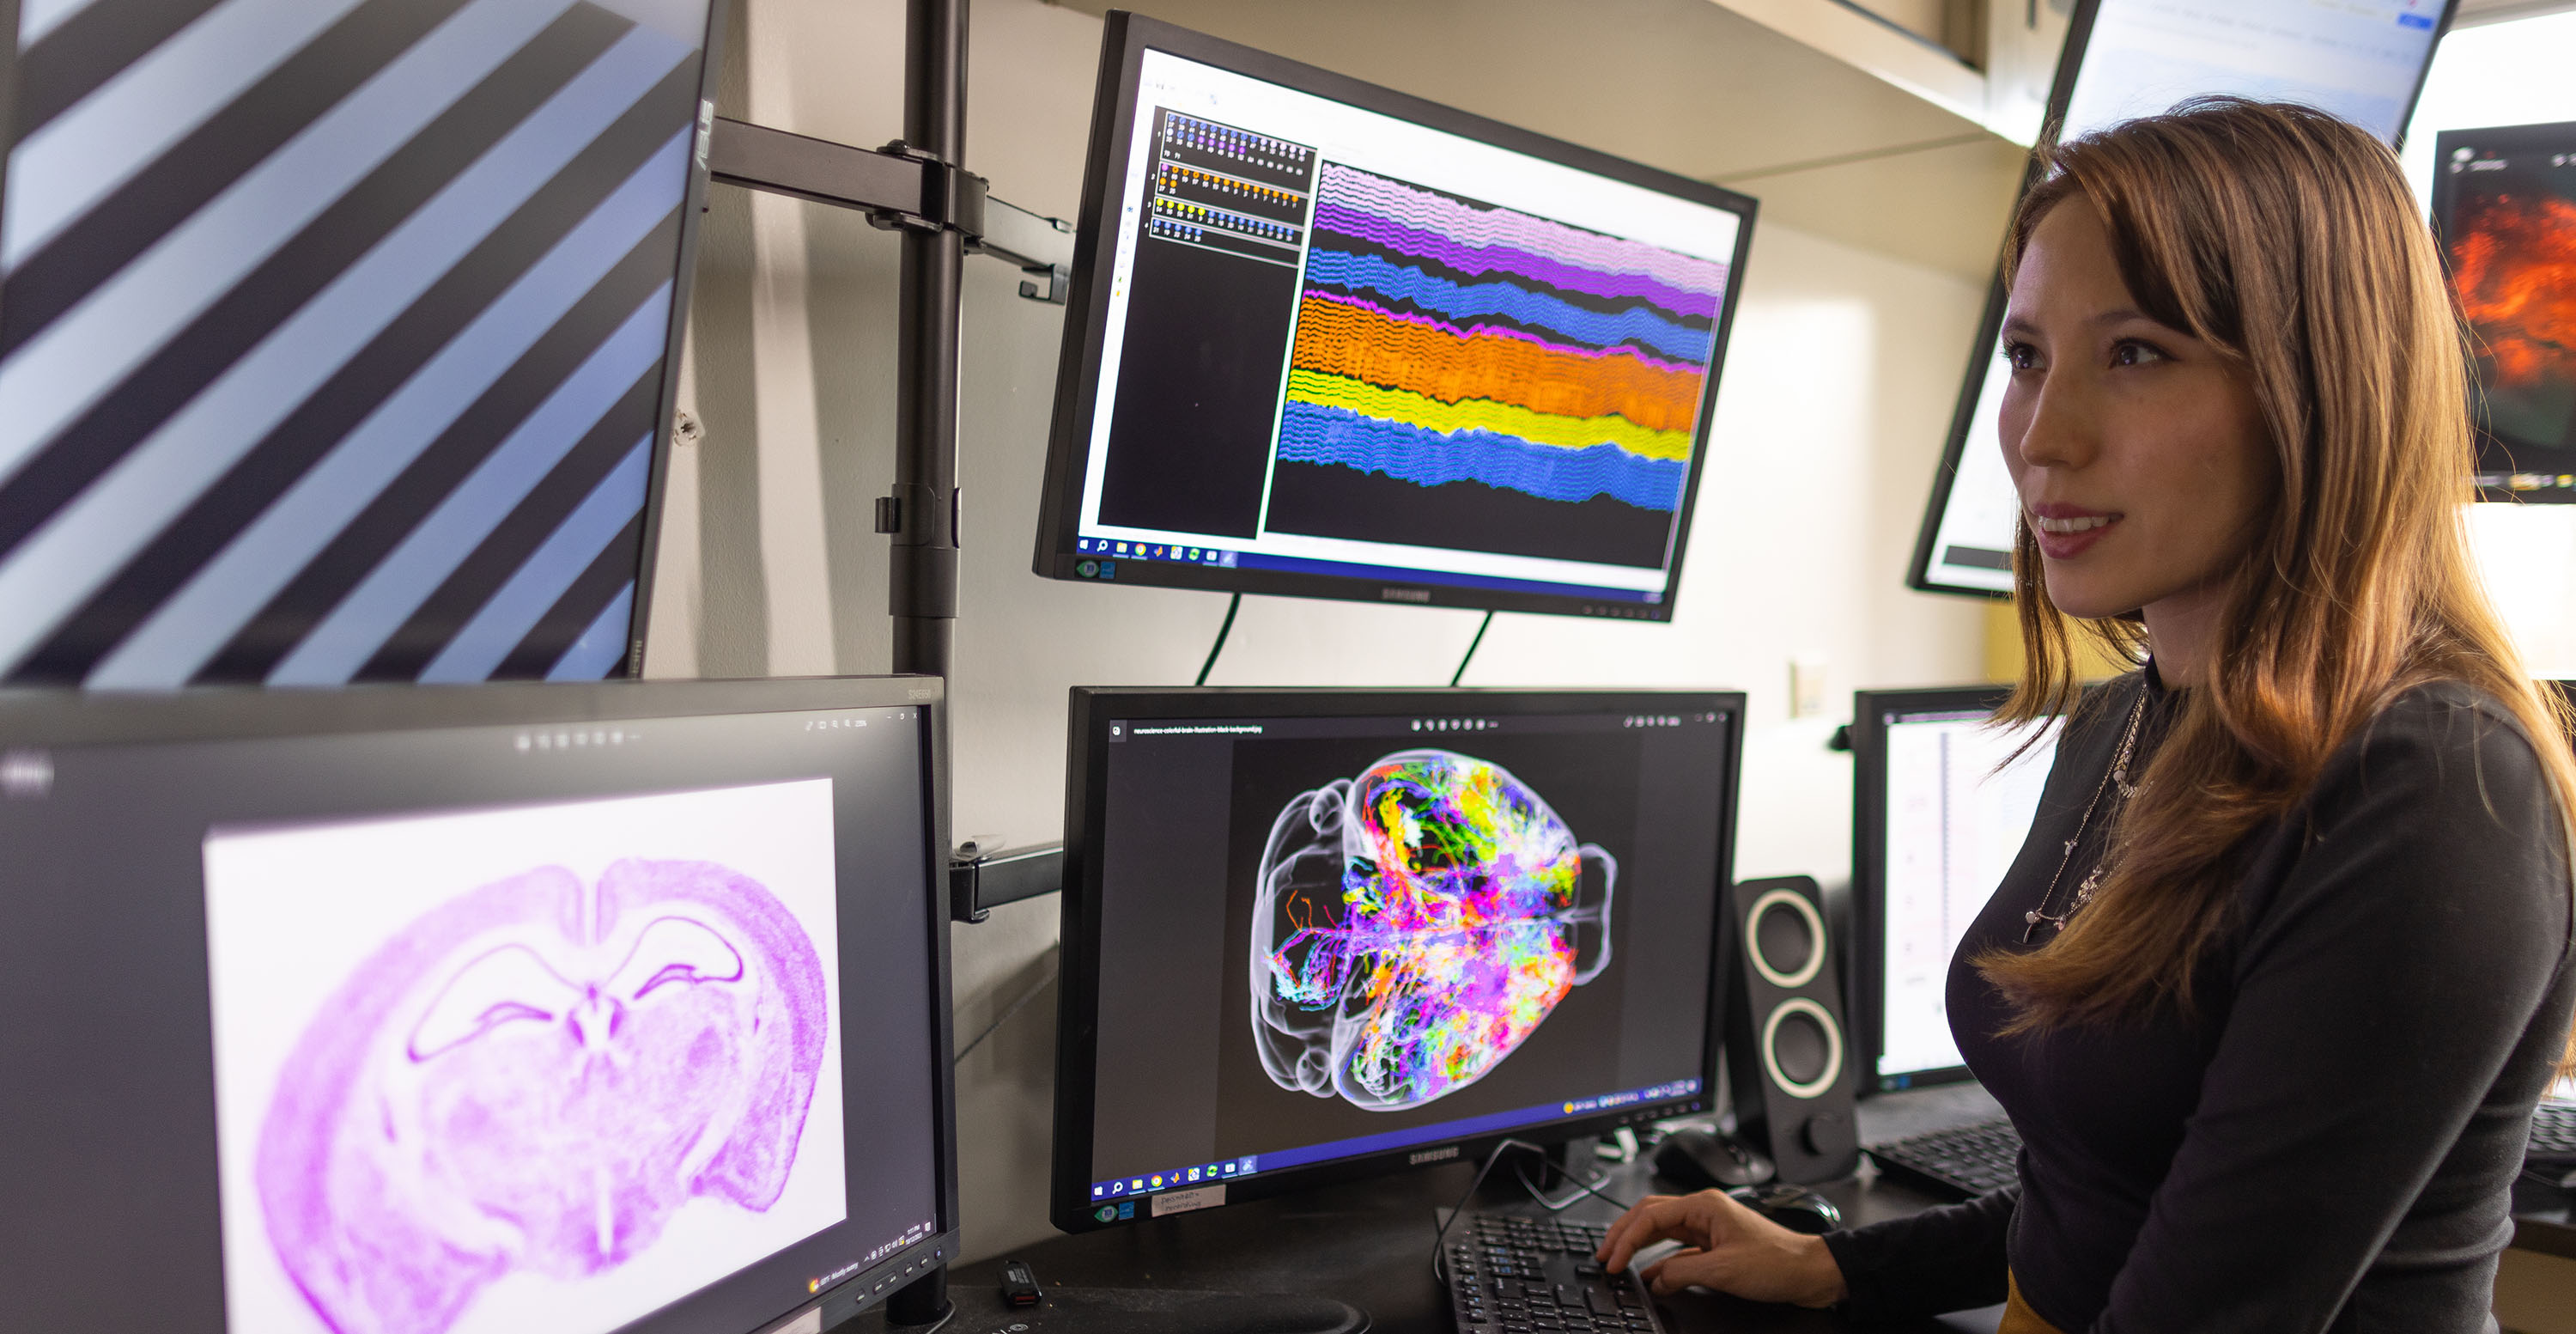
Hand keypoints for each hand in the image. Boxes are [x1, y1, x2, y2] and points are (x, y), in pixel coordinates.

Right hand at [1594, 1190, 1847, 1308]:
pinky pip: (1678, 1249)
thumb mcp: (1723, 1270)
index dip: (1626, 1239)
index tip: (1613, 1260)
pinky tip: (1651, 1274)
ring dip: (1639, 1246)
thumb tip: (1655, 1279)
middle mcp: (1704, 1211)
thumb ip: (1682, 1272)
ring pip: (1662, 1231)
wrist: (1810, 1272)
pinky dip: (1660, 1261)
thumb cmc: (1778, 1262)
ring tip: (1619, 1261)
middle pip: (1650, 1216)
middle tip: (1604, 1254)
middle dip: (1624, 1235)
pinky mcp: (1715, 1245)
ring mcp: (1710, 1228)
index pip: (1650, 1216)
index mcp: (1704, 1206)